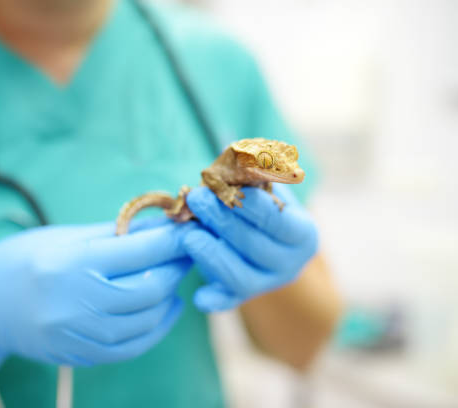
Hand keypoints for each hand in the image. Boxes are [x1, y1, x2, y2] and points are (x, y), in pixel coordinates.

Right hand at [0, 218, 192, 372]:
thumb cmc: (23, 259)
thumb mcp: (65, 236)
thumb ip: (116, 234)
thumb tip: (161, 226)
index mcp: (70, 263)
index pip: (140, 252)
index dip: (172, 239)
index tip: (188, 229)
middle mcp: (75, 303)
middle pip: (151, 288)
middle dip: (177, 267)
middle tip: (186, 251)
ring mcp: (77, 335)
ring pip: (147, 319)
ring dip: (170, 296)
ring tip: (175, 275)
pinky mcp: (80, 355)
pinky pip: (132, 346)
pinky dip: (156, 326)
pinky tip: (164, 306)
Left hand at [183, 184, 317, 312]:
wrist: (263, 241)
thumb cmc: (259, 206)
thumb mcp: (265, 187)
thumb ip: (254, 176)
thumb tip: (231, 158)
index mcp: (302, 234)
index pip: (279, 221)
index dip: (251, 205)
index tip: (225, 187)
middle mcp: (289, 264)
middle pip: (255, 246)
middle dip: (222, 221)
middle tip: (196, 199)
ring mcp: (265, 284)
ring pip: (240, 277)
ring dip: (212, 254)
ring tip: (188, 233)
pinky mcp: (240, 297)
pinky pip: (226, 302)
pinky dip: (213, 301)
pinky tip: (198, 297)